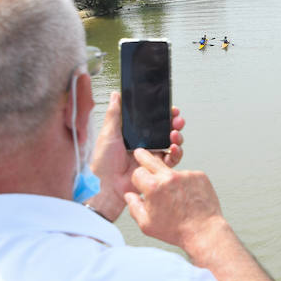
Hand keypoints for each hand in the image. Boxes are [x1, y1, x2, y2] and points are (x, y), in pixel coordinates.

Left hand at [87, 93, 184, 219]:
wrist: (106, 186)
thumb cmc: (102, 162)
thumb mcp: (108, 133)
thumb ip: (114, 114)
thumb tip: (115, 95)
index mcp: (134, 135)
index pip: (152, 121)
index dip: (163, 114)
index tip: (169, 109)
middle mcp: (145, 144)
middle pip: (165, 131)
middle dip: (174, 124)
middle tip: (177, 119)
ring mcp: (152, 156)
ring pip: (171, 144)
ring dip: (177, 137)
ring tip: (175, 134)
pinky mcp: (156, 168)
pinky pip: (172, 160)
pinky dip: (176, 153)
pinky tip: (174, 148)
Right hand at [124, 148, 224, 251]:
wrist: (204, 231)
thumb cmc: (176, 230)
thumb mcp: (146, 224)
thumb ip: (134, 207)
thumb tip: (129, 195)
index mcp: (153, 187)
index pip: (138, 172)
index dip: (138, 180)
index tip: (140, 183)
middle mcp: (169, 177)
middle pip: (151, 159)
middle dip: (144, 156)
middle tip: (140, 153)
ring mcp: (186, 174)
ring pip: (172, 171)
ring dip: (170, 180)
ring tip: (176, 198)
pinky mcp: (199, 176)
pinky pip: (187, 176)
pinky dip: (186, 184)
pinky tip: (188, 198)